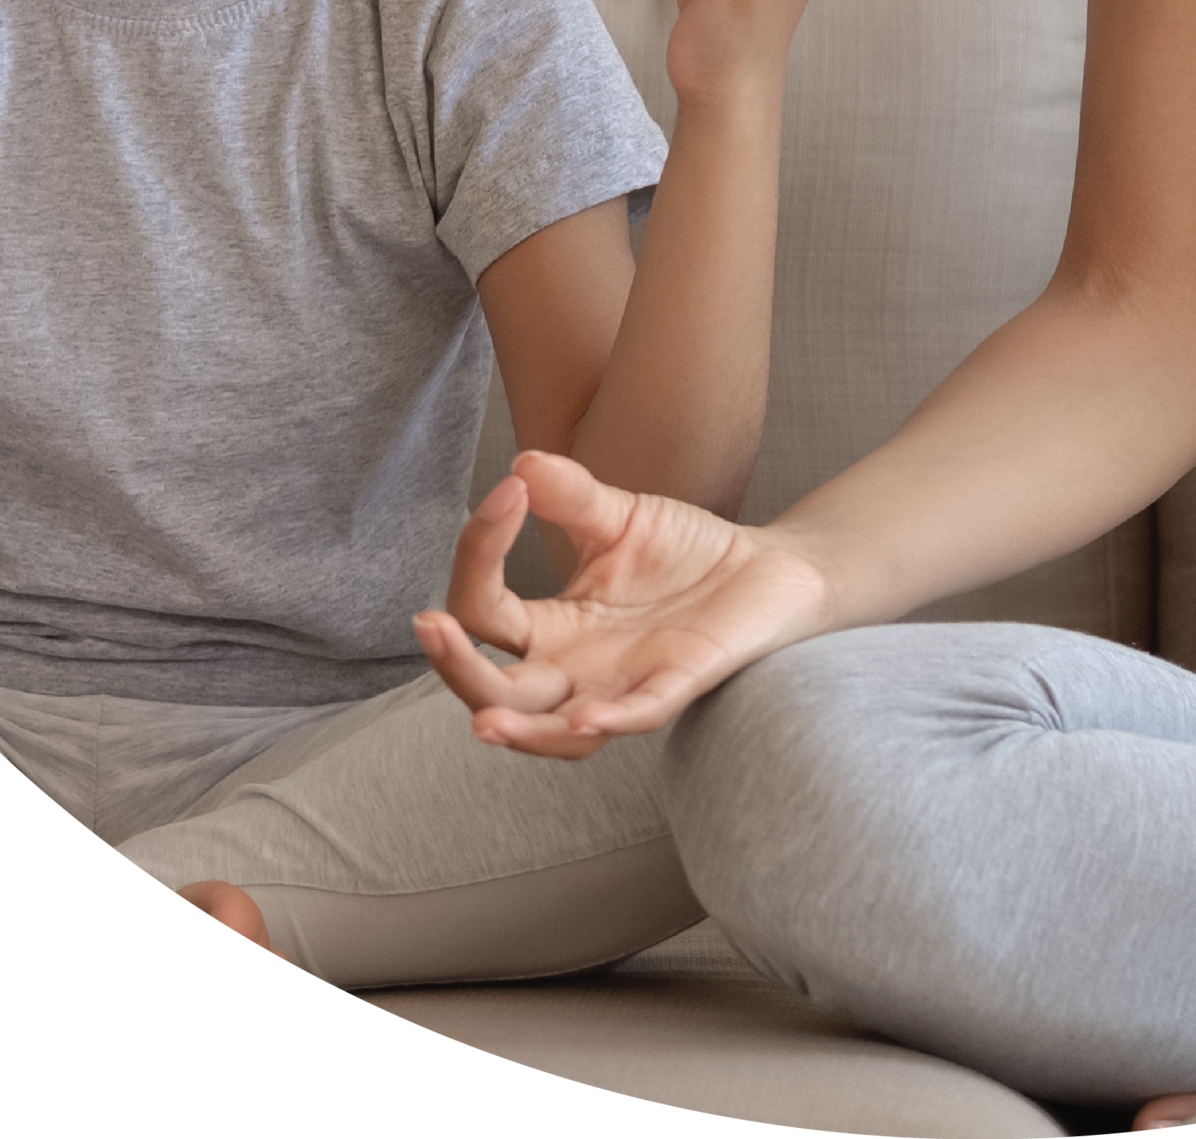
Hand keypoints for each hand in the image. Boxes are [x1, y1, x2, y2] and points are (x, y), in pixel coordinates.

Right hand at [413, 449, 833, 755]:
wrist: (764, 567)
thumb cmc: (683, 551)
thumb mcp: (618, 515)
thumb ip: (570, 496)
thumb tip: (521, 464)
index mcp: (552, 627)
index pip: (487, 610)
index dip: (481, 553)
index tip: (504, 494)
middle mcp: (576, 669)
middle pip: (497, 690)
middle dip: (458, 666)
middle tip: (430, 626)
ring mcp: (625, 684)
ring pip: (559, 731)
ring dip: (523, 730)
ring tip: (483, 720)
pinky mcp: (680, 683)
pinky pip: (644, 714)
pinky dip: (616, 717)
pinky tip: (590, 714)